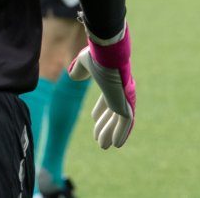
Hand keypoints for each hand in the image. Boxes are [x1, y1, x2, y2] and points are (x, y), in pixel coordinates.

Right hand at [67, 24, 134, 148]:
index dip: (101, 110)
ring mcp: (124, 98)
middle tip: (98, 139)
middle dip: (106, 125)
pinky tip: (115, 144)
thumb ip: (79, 69)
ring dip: (109, 133)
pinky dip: (120, 133)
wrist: (107, 52)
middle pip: (113, 112)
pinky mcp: (126, 104)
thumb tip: (73, 75)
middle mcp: (120, 91)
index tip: (94, 118)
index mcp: (113, 81)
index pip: (109, 99)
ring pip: (118, 121)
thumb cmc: (97, 54)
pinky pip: (125, 123)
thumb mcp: (84, 62)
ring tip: (102, 146)